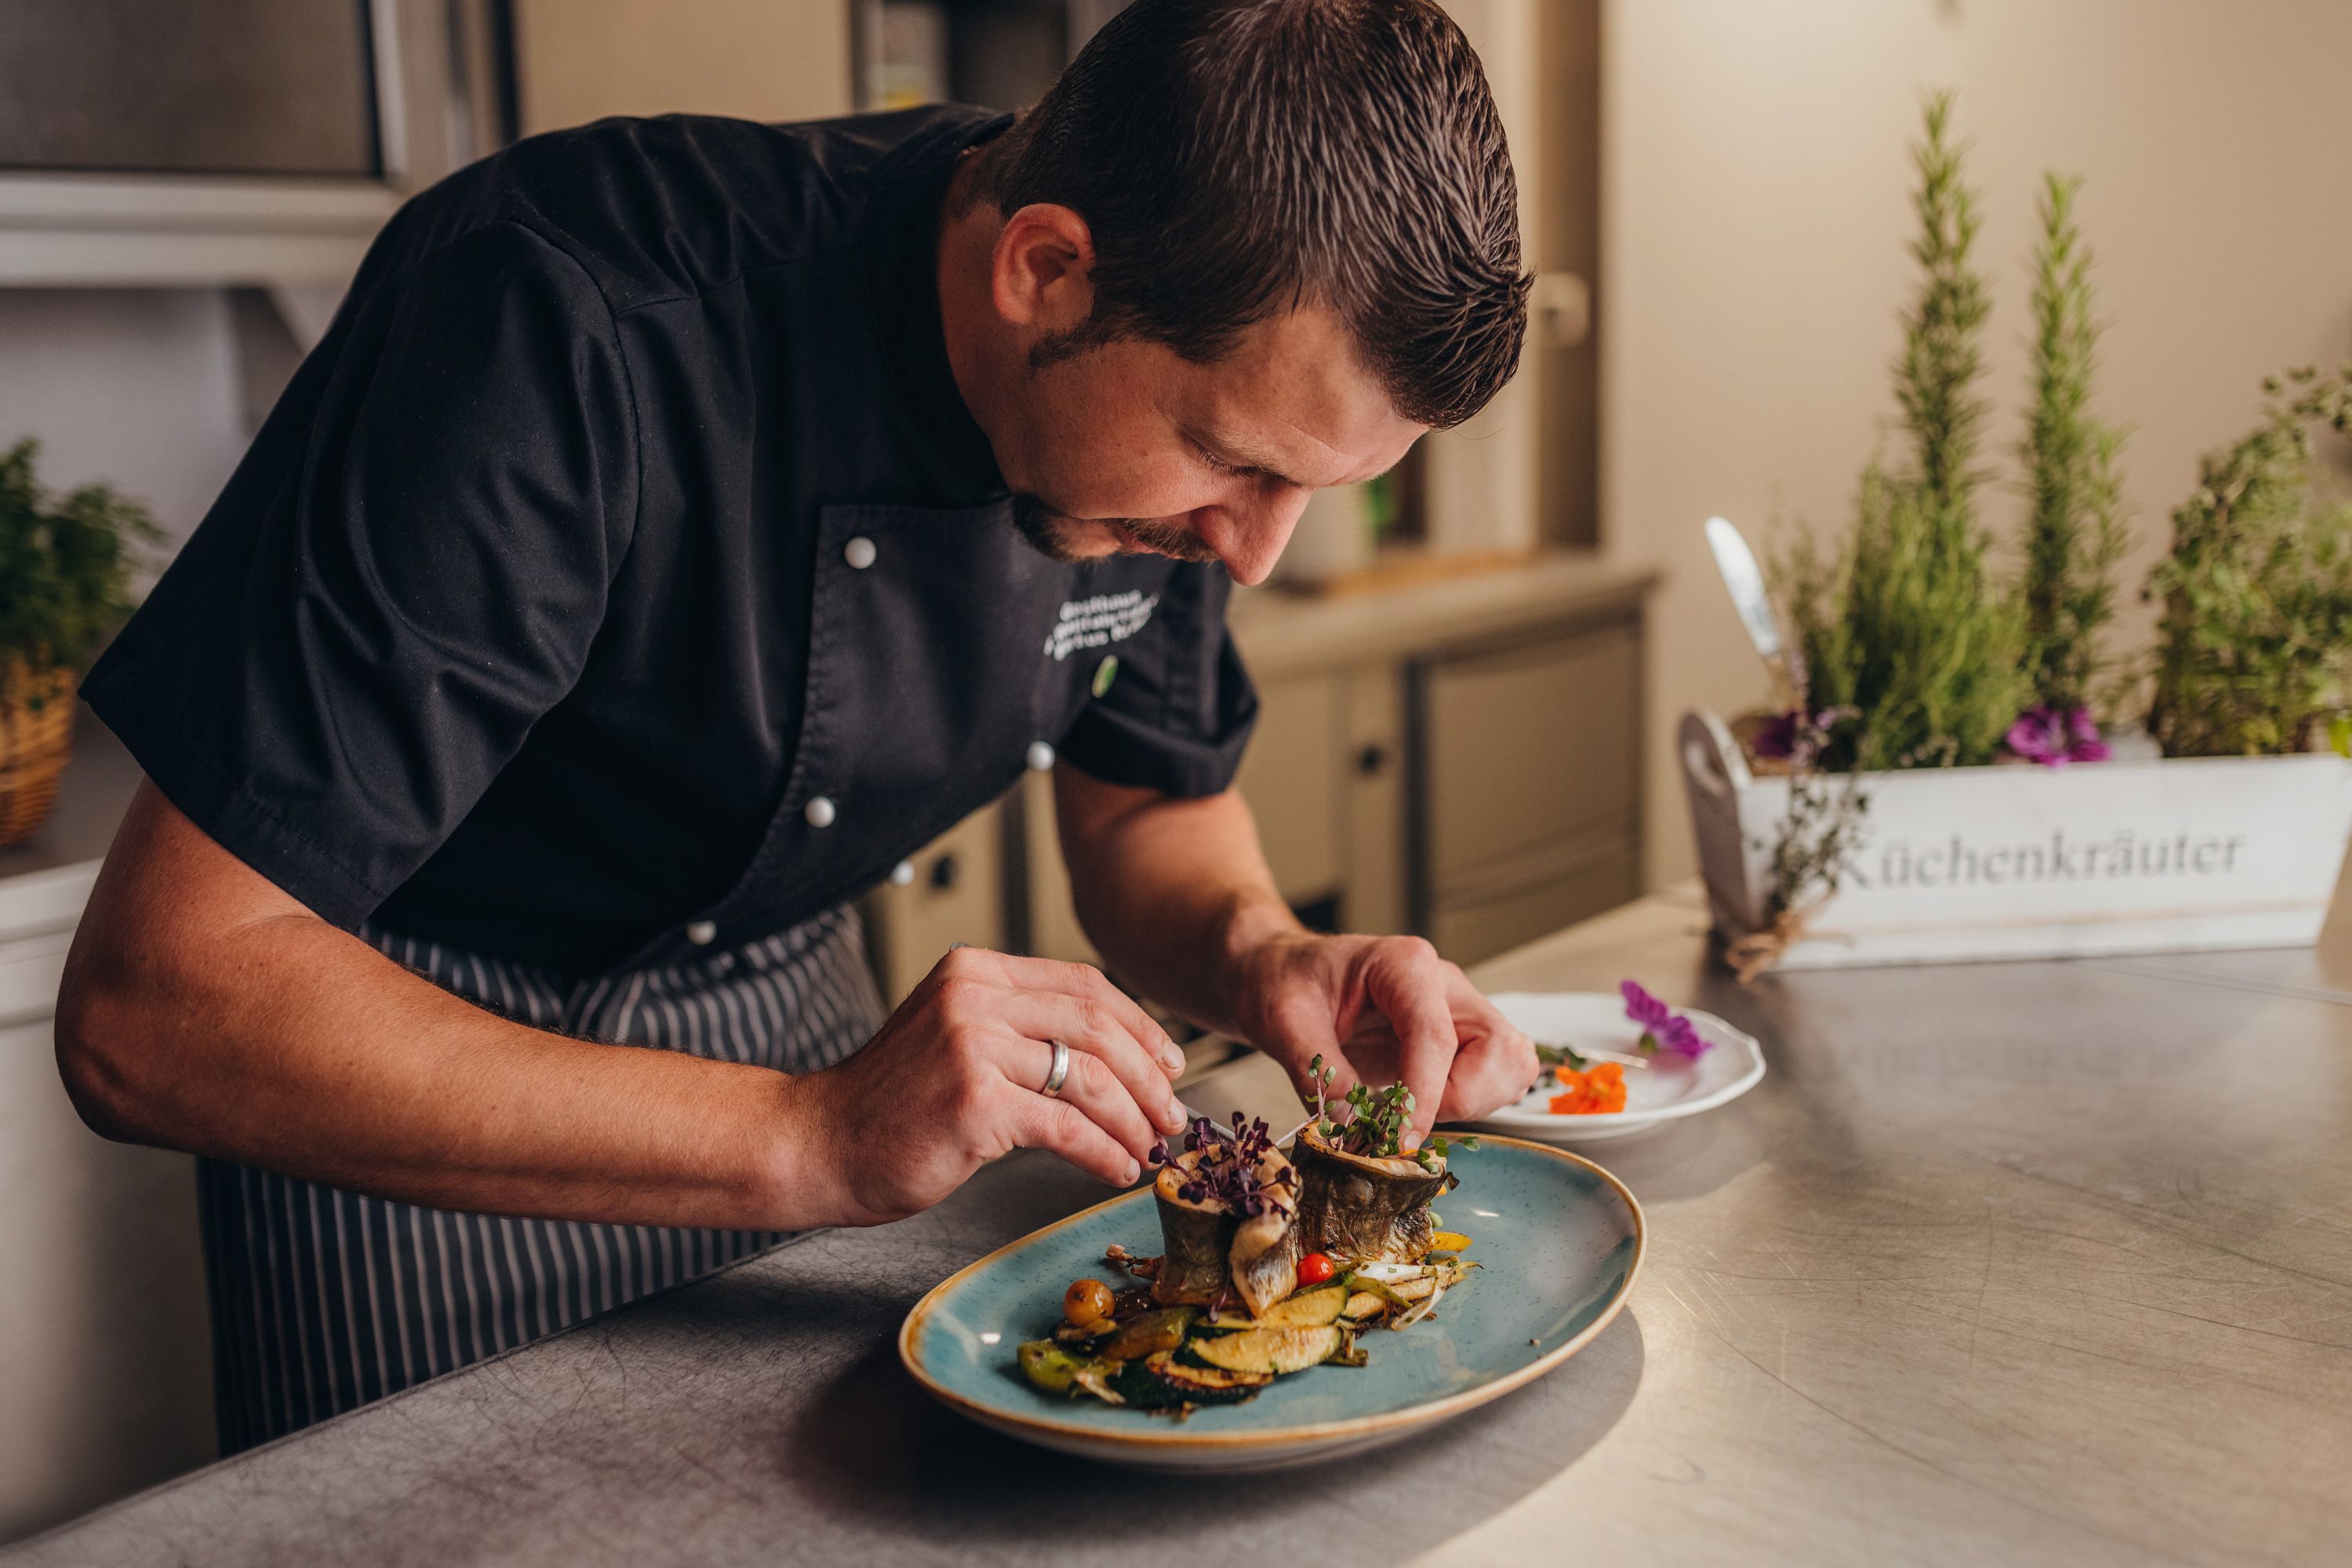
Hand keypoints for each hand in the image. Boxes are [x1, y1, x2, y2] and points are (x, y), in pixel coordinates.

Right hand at [783, 946, 1188, 1225]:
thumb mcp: (955, 1037)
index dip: (1139, 1026)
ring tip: (1150, 1149)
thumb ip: (1017, 1029)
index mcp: (975, 971)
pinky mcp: (974, 1100)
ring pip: (1090, 1078)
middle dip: (1148, 1076)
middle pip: (1096, 1027)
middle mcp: (973, 995)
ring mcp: (972, 1045)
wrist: (819, 1143)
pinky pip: (1066, 1126)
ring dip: (1133, 1119)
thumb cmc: (890, 1104)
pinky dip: (1103, 1150)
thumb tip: (1111, 1055)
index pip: (1084, 986)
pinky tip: (1117, 1168)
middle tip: (1172, 1116)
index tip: (1169, 1064)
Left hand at [1232, 932, 1536, 1145]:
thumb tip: (1352, 1125)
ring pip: (1509, 1064)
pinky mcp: (1460, 1038)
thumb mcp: (1283, 1022)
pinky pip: (1498, 1075)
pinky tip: (1424, 1106)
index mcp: (1403, 965)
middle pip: (1497, 1048)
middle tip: (1404, 1119)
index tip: (1399, 1141)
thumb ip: (1318, 1071)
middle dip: (1461, 1098)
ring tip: (1411, 1111)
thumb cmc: (1284, 984)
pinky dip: (1475, 1102)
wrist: (1282, 974)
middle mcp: (1443, 984)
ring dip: (1472, 1102)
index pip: (1436, 1036)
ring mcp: (1458, 1010)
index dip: (1424, 1097)